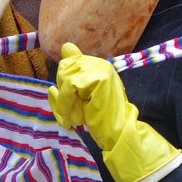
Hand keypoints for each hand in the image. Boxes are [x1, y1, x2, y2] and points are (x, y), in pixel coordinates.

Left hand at [48, 43, 180, 181]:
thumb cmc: (98, 119)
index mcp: (95, 66)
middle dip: (63, 94)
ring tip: (76, 118)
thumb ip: (68, 77)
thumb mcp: (78, 97)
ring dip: (65, 102)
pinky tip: (74, 117)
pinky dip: (66, 103)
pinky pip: (69, 85)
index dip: (63, 84)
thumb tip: (64, 47)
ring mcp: (100, 68)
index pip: (67, 62)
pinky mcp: (98, 77)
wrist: (118, 133)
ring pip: (65, 76)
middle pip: (63, 68)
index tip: (71, 103)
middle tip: (73, 115)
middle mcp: (99, 63)